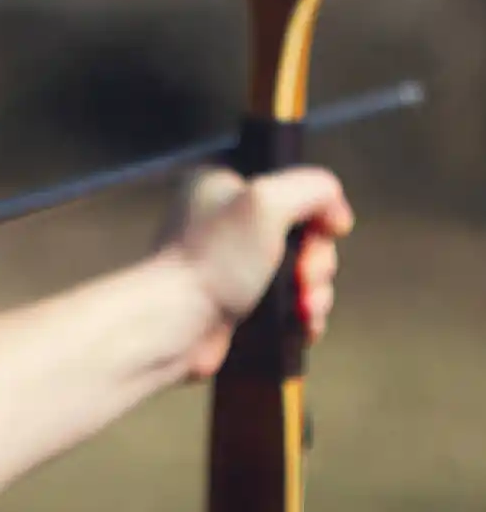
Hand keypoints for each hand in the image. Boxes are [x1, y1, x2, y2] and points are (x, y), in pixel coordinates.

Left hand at [167, 167, 354, 378]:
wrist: (175, 326)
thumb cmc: (209, 262)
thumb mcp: (267, 200)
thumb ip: (313, 188)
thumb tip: (335, 214)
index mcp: (223, 185)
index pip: (293, 185)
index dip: (318, 211)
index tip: (324, 231)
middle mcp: (226, 222)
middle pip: (305, 234)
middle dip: (317, 260)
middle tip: (303, 276)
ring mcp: (233, 265)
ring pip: (302, 272)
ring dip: (315, 291)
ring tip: (302, 307)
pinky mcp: (239, 303)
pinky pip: (289, 304)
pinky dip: (303, 315)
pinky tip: (301, 323)